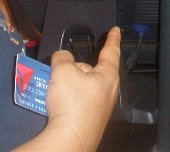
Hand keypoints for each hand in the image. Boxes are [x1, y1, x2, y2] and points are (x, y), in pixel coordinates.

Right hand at [15, 27, 120, 151]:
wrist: (69, 139)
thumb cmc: (72, 102)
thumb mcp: (63, 70)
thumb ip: (63, 57)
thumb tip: (63, 57)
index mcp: (108, 76)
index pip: (111, 51)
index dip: (112, 38)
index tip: (116, 30)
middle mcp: (107, 92)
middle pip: (91, 70)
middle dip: (77, 66)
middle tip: (63, 66)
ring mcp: (99, 108)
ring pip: (82, 86)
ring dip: (69, 82)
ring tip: (53, 84)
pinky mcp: (88, 120)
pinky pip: (77, 101)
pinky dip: (67, 97)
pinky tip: (55, 101)